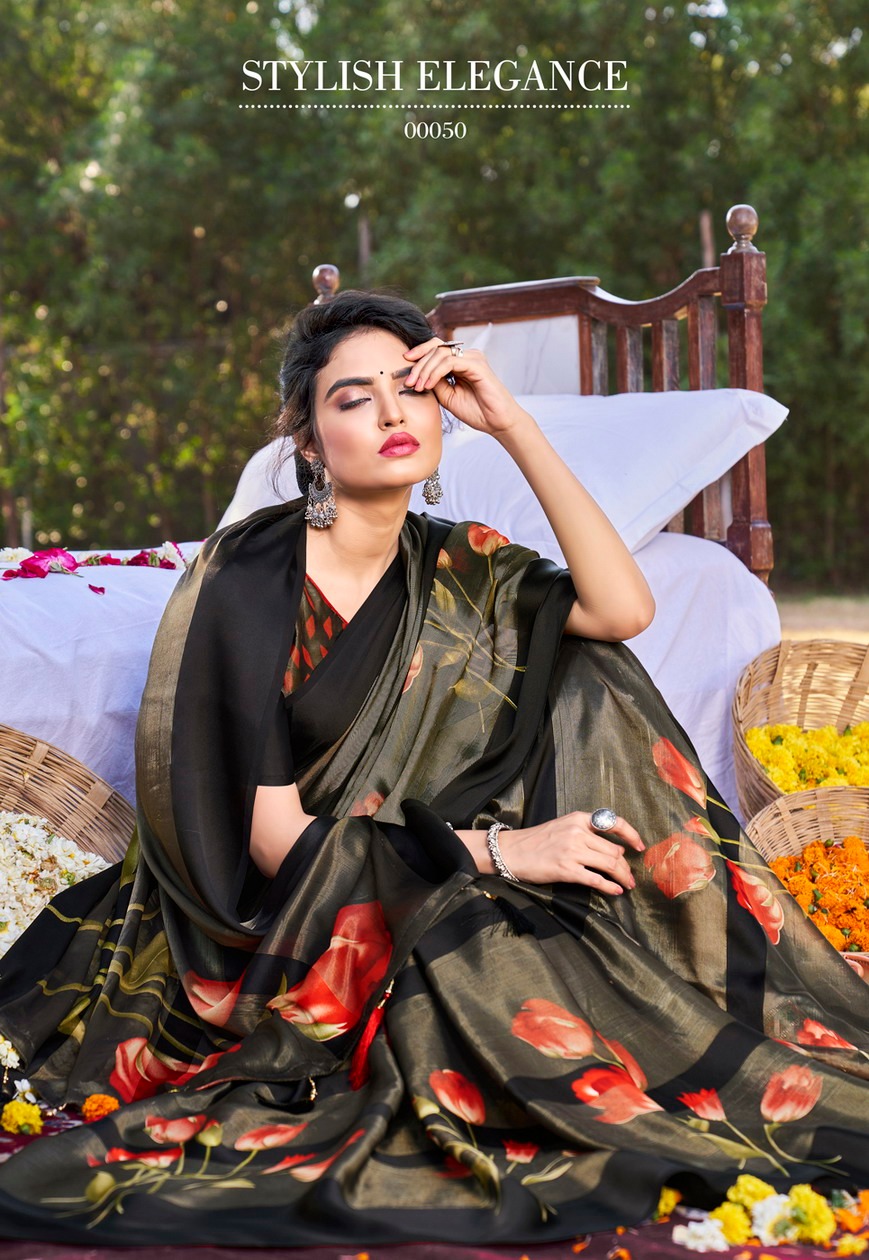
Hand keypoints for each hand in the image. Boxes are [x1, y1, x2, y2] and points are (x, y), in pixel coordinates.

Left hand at [404, 337, 532, 437]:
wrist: (496, 423)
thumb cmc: (476, 411)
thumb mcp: (447, 397)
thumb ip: (434, 382)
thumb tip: (417, 374)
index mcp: (459, 362)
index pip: (435, 349)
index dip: (419, 353)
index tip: (404, 365)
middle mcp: (466, 356)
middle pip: (436, 346)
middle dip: (418, 362)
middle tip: (409, 380)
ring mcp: (472, 358)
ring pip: (440, 353)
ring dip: (425, 369)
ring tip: (418, 386)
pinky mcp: (477, 365)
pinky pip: (450, 362)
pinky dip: (435, 372)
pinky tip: (428, 384)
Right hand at [498, 812, 644, 893]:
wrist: (511, 851)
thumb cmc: (537, 841)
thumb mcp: (563, 827)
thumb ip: (586, 834)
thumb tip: (614, 850)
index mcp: (578, 819)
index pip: (614, 822)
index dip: (631, 835)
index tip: (640, 846)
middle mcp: (577, 832)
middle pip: (613, 850)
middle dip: (625, 866)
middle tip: (630, 877)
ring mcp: (572, 850)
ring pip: (609, 864)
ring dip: (622, 877)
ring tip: (626, 885)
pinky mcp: (566, 869)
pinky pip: (595, 879)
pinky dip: (609, 887)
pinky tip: (615, 891)